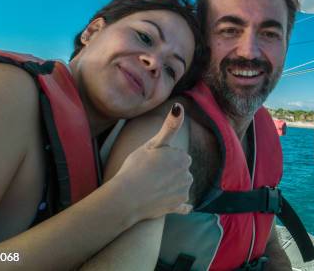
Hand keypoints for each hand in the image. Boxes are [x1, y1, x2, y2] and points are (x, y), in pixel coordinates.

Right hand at [112, 103, 192, 220]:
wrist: (125, 197)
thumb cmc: (136, 167)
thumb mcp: (152, 144)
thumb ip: (169, 126)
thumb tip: (179, 106)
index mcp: (183, 159)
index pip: (179, 156)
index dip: (165, 158)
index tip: (153, 161)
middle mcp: (188, 176)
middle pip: (180, 171)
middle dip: (170, 172)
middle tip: (150, 174)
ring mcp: (184, 193)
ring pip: (180, 186)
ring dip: (171, 187)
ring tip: (152, 187)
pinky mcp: (178, 207)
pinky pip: (183, 206)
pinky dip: (178, 205)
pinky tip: (169, 203)